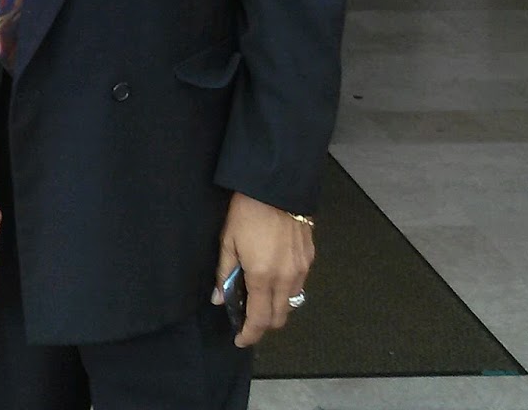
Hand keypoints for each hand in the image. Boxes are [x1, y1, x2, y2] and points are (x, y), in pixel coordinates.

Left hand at [213, 191, 313, 346]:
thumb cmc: (246, 213)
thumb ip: (224, 274)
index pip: (259, 318)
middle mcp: (286, 279)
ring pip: (291, 302)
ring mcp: (301, 269)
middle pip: (279, 317)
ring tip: (260, 297)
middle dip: (264, 325)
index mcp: (262, 277)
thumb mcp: (228, 241)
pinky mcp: (309, 258)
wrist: (276, 188)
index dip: (250, 334)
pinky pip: (299, 285)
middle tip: (248, 320)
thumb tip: (218, 299)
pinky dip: (286, 290)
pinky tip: (273, 278)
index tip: (241, 340)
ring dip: (276, 307)